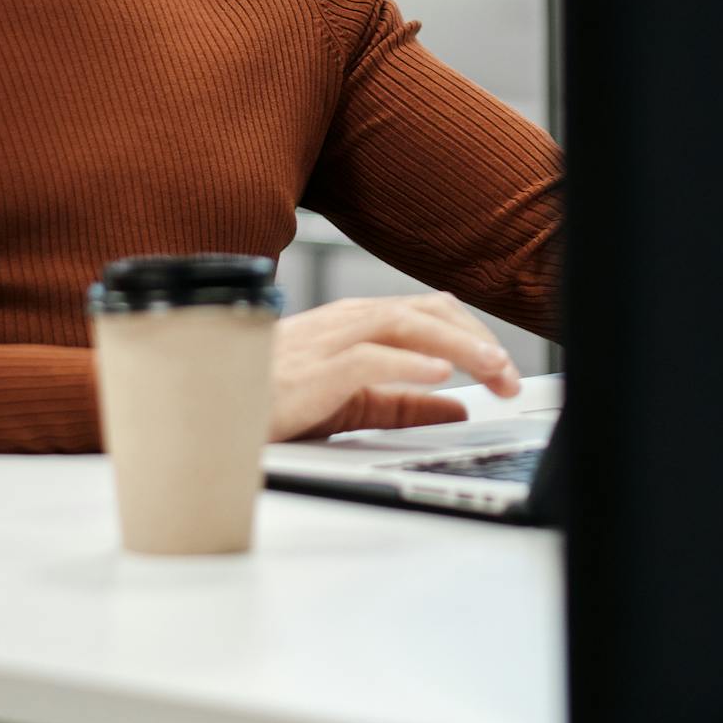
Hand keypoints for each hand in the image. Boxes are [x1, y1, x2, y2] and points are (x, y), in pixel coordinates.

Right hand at [269, 292, 522, 439]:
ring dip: (456, 346)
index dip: (473, 335)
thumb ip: (405, 401)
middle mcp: (346, 321)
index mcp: (356, 322)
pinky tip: (440, 376)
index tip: (505, 370)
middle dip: (475, 340)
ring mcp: (328, 341)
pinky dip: (408, 364)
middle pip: (425, 313)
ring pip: (405, 326)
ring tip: (491, 367)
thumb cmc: (273, 400)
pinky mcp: (312, 370)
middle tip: (510, 375)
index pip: (429, 312)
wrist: (212, 410)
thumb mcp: (355, 401)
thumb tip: (457, 407)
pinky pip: (368, 358)